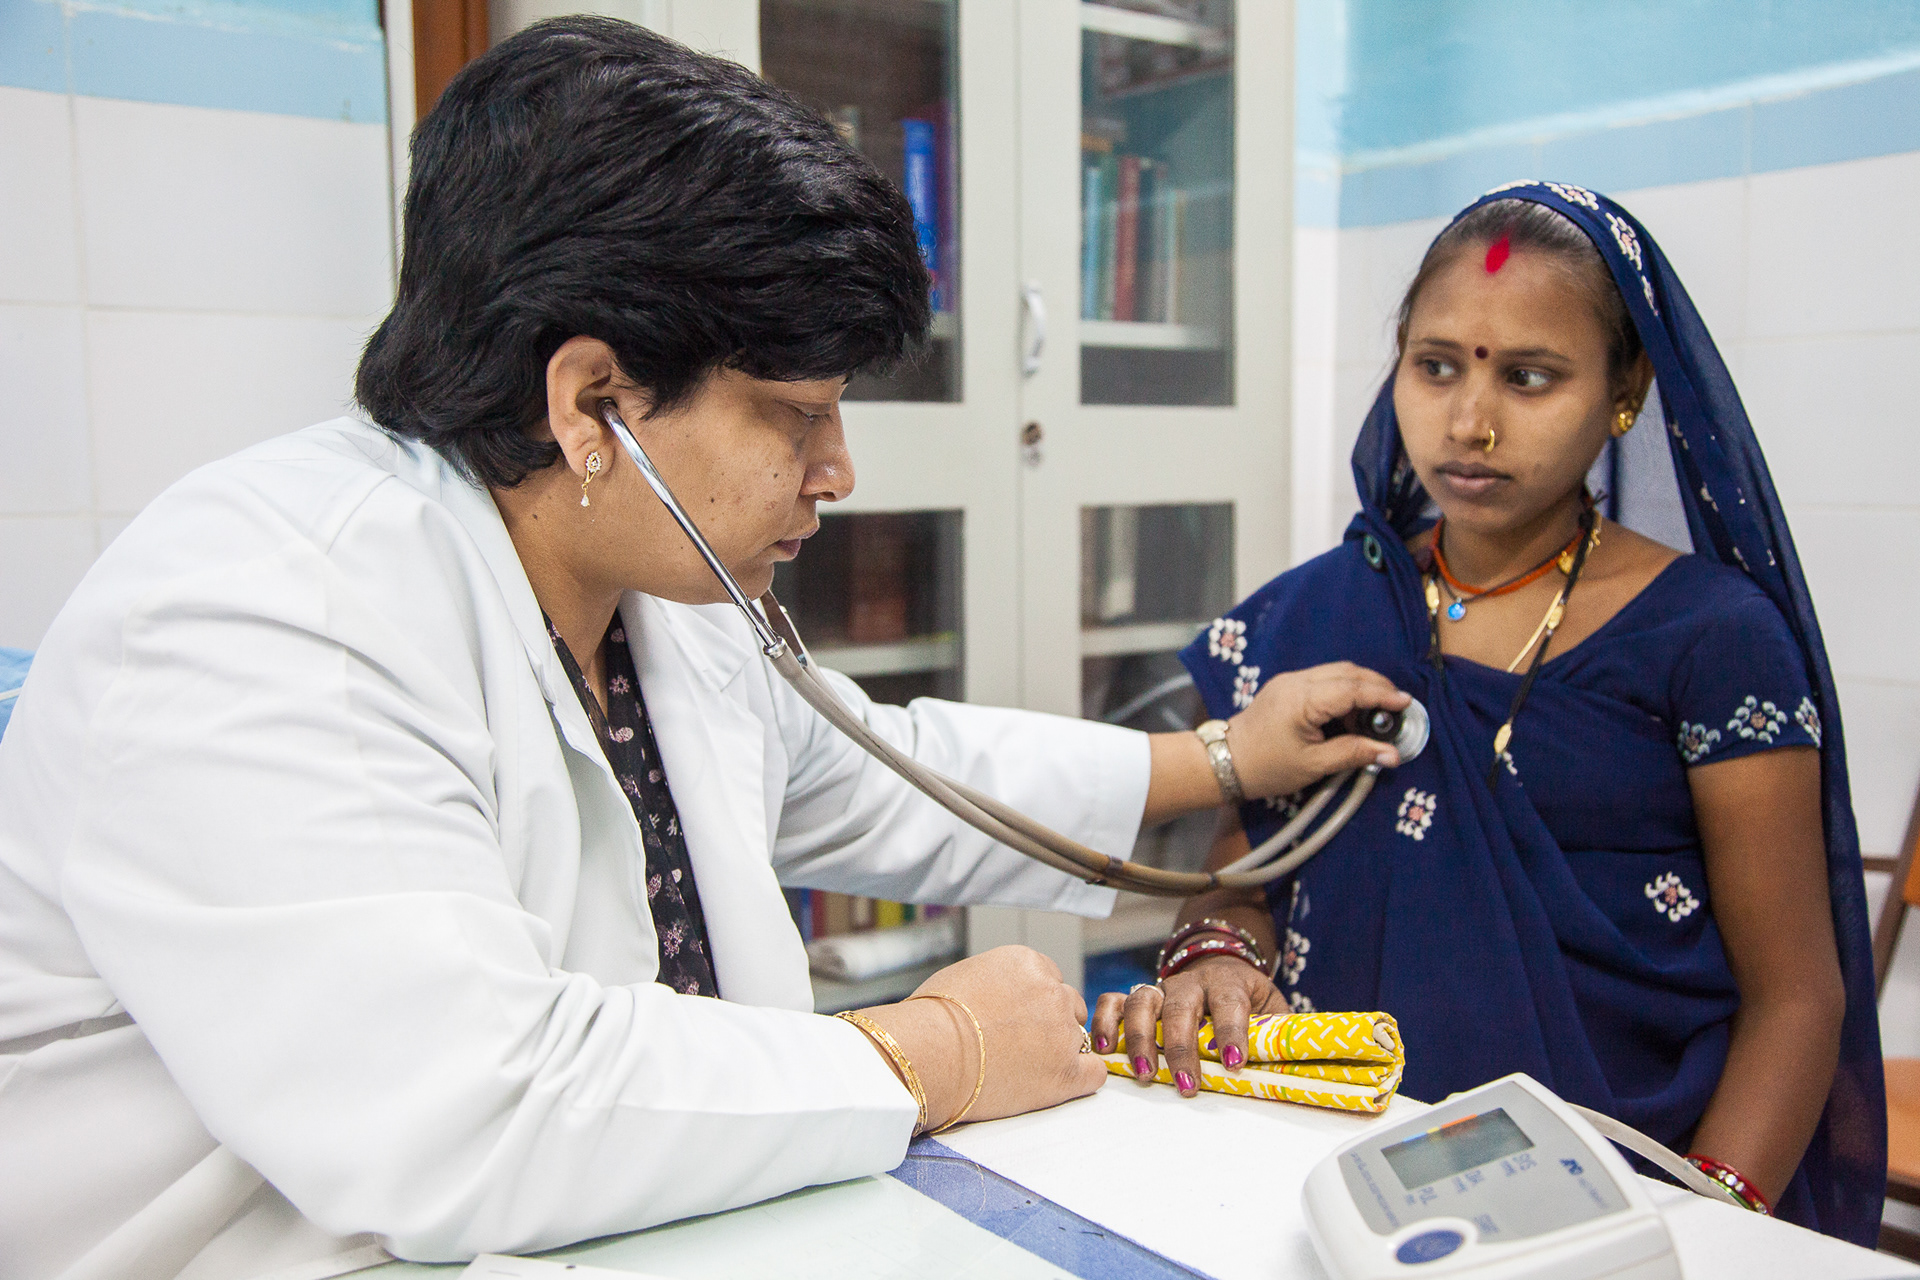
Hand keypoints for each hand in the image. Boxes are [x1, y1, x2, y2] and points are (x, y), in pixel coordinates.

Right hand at [857, 945, 1104, 1130]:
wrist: (929, 1054)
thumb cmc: (930, 1018)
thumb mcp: (964, 976)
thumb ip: (995, 981)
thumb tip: (993, 994)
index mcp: (1028, 964)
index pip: (1050, 979)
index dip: (1033, 1002)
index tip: (1016, 1018)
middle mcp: (1052, 992)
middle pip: (1069, 1005)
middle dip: (1050, 1023)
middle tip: (1021, 1044)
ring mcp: (1063, 1033)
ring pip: (1080, 1038)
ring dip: (1061, 1050)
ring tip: (1026, 1067)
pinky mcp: (1066, 1074)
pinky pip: (1094, 1074)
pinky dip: (1080, 1079)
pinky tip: (1057, 1084)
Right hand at [1089, 955, 1286, 1095]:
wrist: (1224, 966)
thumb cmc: (1248, 998)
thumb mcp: (1271, 1009)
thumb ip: (1275, 1033)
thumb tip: (1288, 1065)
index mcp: (1228, 982)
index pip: (1229, 1003)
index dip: (1231, 1032)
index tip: (1234, 1064)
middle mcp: (1191, 981)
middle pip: (1180, 1006)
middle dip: (1181, 1047)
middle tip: (1187, 1084)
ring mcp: (1161, 987)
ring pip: (1143, 1001)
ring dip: (1140, 1038)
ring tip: (1143, 1073)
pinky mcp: (1138, 995)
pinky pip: (1114, 1000)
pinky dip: (1105, 1021)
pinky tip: (1104, 1048)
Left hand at [1227, 661, 1410, 799]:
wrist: (1225, 762)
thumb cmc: (1267, 767)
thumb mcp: (1314, 765)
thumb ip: (1354, 754)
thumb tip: (1391, 754)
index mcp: (1302, 699)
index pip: (1352, 688)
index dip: (1382, 694)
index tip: (1406, 703)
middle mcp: (1296, 681)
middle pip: (1347, 672)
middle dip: (1376, 686)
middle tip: (1397, 707)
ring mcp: (1290, 680)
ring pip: (1336, 672)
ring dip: (1361, 687)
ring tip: (1377, 714)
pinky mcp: (1286, 686)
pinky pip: (1323, 679)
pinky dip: (1344, 691)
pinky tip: (1353, 712)